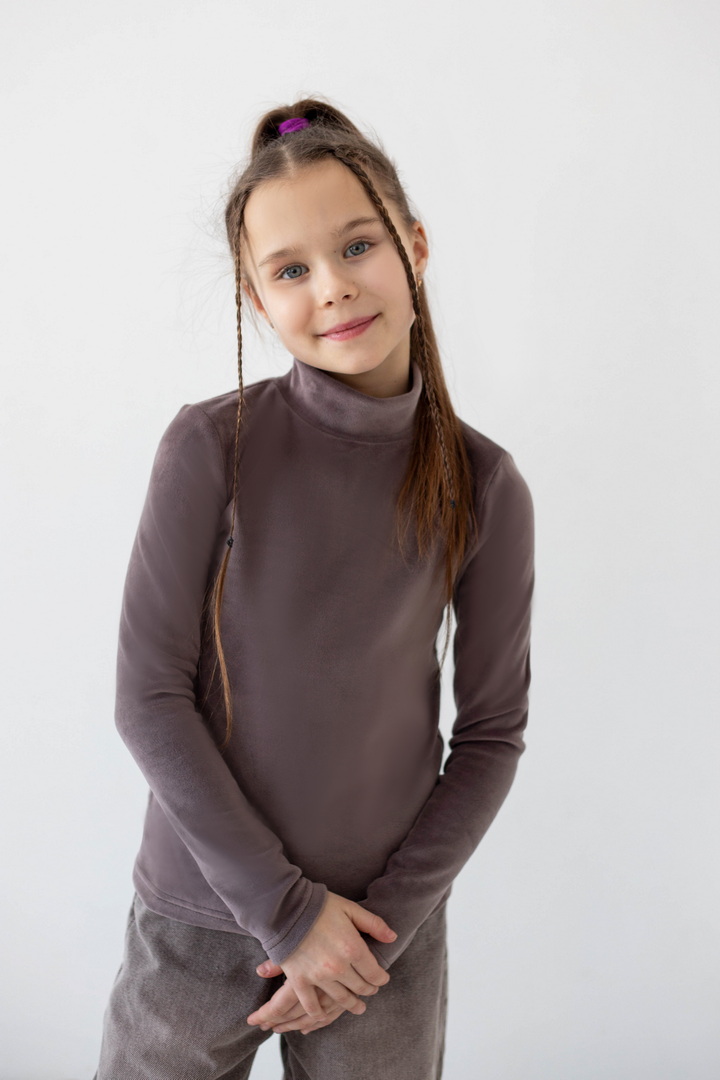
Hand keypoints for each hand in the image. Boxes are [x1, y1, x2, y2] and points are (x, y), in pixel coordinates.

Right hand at [246, 891, 394, 1032]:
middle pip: (360, 988)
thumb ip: (373, 924)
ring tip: (357, 1008)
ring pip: (341, 999)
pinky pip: (311, 1005)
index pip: (375, 974)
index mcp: (353, 948)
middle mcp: (338, 967)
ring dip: (351, 1005)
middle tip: (370, 991)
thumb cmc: (320, 906)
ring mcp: (318, 977)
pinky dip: (318, 1013)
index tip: (382, 980)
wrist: (286, 908)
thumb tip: (393, 937)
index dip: (381, 979)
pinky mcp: (300, 981)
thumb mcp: (351, 909)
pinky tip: (323, 1015)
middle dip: (369, 990)